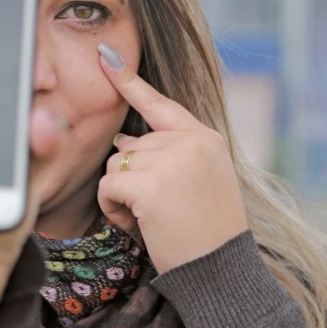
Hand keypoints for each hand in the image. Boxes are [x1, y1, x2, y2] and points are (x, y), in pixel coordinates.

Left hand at [95, 44, 247, 273]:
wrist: (222, 271)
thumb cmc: (206, 232)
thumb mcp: (198, 181)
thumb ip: (166, 154)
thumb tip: (123, 138)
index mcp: (205, 137)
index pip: (160, 103)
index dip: (128, 80)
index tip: (104, 55)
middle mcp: (190, 141)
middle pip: (129, 145)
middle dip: (132, 179)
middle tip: (159, 210)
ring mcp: (171, 160)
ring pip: (115, 165)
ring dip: (121, 196)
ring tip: (151, 219)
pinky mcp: (150, 184)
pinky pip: (107, 185)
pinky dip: (112, 209)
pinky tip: (136, 225)